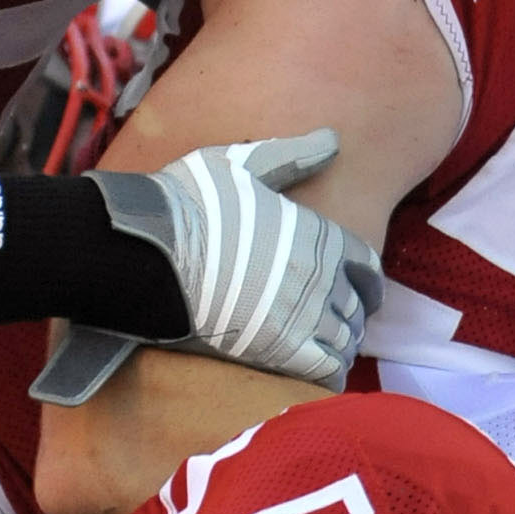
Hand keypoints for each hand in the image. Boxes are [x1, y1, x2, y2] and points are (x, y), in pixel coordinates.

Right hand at [33, 130, 383, 407]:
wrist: (146, 249)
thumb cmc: (188, 202)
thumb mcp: (241, 163)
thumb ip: (291, 157)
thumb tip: (332, 139)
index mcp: (318, 235)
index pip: (367, 268)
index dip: (362, 282)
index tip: (350, 291)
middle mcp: (320, 276)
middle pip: (355, 308)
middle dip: (345, 316)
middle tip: (326, 324)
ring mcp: (302, 314)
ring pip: (344, 342)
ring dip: (335, 346)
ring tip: (316, 349)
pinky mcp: (279, 350)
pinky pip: (324, 371)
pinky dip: (325, 373)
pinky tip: (312, 371)